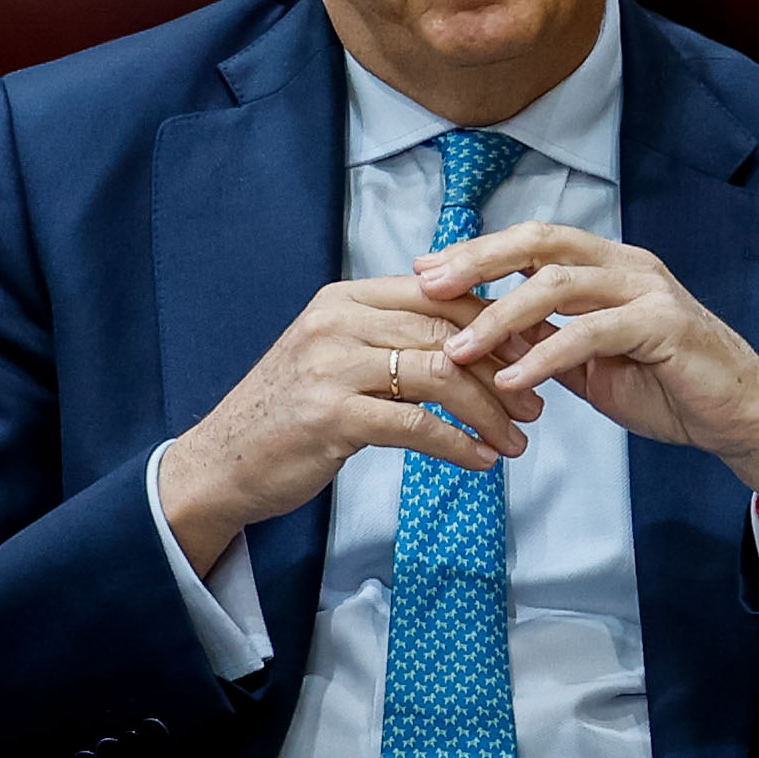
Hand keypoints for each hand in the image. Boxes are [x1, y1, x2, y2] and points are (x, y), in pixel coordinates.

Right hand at [157, 277, 543, 574]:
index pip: (437, 295)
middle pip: (445, 332)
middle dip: (502, 368)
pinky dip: (458, 444)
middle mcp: (337, 322)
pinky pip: (415, 425)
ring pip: (439, 375)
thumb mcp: (336, 357)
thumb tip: (468, 340)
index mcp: (343, 299)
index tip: (534, 351)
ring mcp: (331, 368)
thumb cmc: (288, 412)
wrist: (220, 462)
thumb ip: (390, 339)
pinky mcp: (331, 417)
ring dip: (489, 409)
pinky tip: (482, 461)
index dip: (494, 321)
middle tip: (537, 402)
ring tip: (518, 437)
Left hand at [420, 222, 758, 501]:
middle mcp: (626, 264)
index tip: (423, 270)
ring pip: (560, 283)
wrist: (738, 418)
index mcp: (607, 264)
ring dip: (501, 315)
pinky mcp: (663, 325)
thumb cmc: (668, 386)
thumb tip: (485, 336)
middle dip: (477, 261)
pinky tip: (510, 377)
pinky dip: (544, 355)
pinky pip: (591, 333)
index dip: (476, 251)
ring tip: (459, 348)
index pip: (531, 241)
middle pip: (540, 243)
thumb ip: (546, 341)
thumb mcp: (592, 362)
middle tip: (427, 287)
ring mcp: (647, 290)